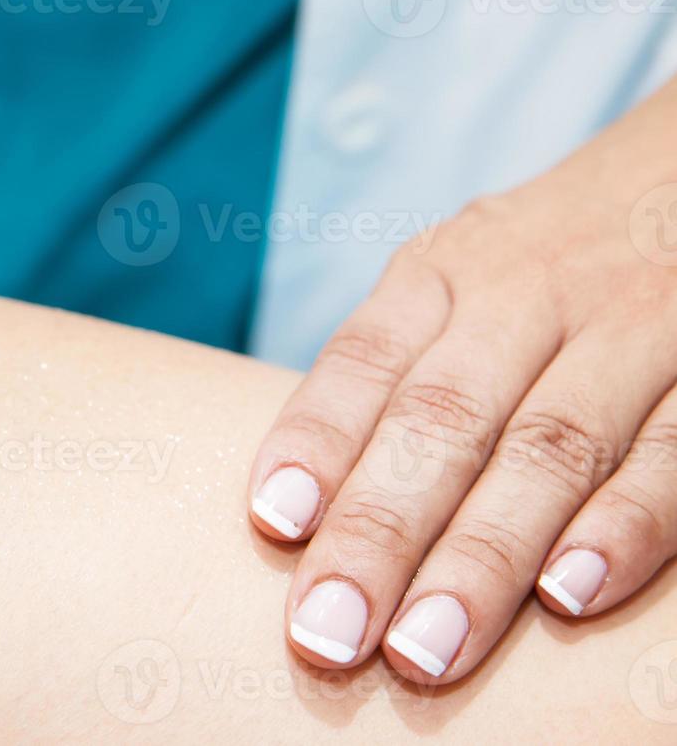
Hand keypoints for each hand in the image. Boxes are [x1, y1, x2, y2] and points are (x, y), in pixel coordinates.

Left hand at [248, 78, 676, 682]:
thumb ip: (397, 371)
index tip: (272, 522)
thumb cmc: (541, 263)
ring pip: (549, 446)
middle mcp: (526, 293)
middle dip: (381, 531)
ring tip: (425, 647)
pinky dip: (624, 527)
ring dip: (484, 555)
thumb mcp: (457, 277)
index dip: (317, 439)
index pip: (364, 358)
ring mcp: (629, 326)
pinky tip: (570, 597)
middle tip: (329, 632)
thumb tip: (300, 510)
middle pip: (443, 417)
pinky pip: (672, 452)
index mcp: (443, 271)